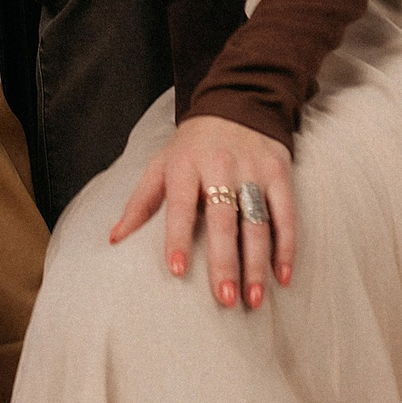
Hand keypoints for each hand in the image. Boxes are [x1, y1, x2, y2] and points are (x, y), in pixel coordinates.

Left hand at [110, 113, 295, 308]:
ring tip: (254, 299)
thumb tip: (114, 240)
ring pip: (257, 222)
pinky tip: (283, 277)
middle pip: (223, 219)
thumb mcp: (161, 164)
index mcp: (185, 165)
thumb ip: (140, 203)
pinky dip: (287, 247)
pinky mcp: (279, 173)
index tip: (177, 271)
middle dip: (224, 262)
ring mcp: (253, 170)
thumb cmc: (191, 146)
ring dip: (257, 264)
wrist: (237, 103)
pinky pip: (286, 215)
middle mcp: (220, 166)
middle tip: (224, 299)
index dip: (177, 238)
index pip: (180, 205)